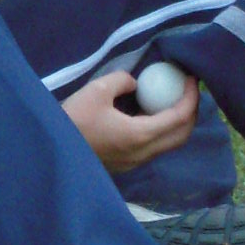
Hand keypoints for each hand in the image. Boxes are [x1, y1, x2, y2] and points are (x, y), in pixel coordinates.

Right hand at [60, 69, 198, 172]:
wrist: (52, 151)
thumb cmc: (73, 120)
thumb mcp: (96, 90)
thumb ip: (122, 81)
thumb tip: (134, 84)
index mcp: (140, 135)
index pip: (179, 117)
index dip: (191, 97)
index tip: (192, 79)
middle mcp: (143, 153)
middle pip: (181, 135)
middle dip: (191, 112)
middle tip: (188, 91)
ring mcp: (134, 162)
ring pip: (168, 144)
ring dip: (176, 123)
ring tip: (171, 101)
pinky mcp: (125, 164)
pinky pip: (153, 147)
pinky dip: (160, 130)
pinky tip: (148, 115)